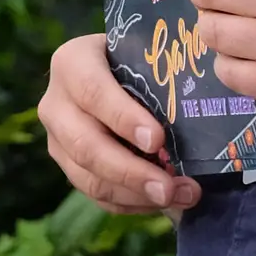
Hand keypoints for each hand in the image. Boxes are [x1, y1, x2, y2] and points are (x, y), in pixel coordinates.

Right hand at [38, 31, 200, 214]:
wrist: (109, 68)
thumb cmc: (134, 56)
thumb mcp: (141, 52)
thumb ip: (158, 73)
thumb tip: (199, 108)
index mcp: (71, 63)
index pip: (93, 93)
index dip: (123, 119)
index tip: (157, 141)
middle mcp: (56, 104)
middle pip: (86, 146)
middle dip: (131, 172)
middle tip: (169, 188)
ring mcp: (57, 140)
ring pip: (89, 177)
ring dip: (137, 194)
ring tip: (181, 196)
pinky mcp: (68, 167)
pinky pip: (96, 194)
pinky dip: (132, 203)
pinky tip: (164, 201)